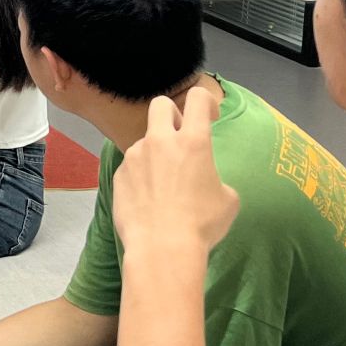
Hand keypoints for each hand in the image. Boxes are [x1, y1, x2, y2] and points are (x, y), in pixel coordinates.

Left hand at [112, 85, 238, 273]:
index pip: (197, 98)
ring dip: (155, 153)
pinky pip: (131, 167)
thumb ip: (215, 179)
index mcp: (192, 141)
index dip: (205, 101)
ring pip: (144, 141)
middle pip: (161, 104)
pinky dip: (140, 176)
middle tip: (180, 136)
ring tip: (162, 184)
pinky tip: (146, 200)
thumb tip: (205, 183)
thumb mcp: (227, 200)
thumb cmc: (202, 224)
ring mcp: (135, 156)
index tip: (209, 116)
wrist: (162, 247)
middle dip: (172, 114)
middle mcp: (160, 141)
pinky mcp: (118, 174)